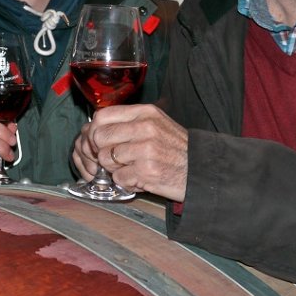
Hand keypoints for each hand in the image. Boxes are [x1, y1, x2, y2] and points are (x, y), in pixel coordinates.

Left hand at [72, 104, 187, 200]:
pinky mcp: (147, 171)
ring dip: (114, 168)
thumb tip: (94, 127)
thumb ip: (128, 122)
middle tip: (114, 159)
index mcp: (145, 113)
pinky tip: (139, 178)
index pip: (102, 116)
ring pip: (106, 159)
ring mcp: (146, 150)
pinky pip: (118, 178)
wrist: (201, 170)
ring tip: (131, 168)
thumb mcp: (156, 123)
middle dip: (101, 151)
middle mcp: (145, 128)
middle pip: (99, 137)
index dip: (94, 130)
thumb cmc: (175, 148)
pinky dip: (125, 182)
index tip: (99, 141)